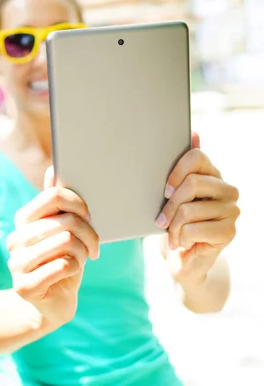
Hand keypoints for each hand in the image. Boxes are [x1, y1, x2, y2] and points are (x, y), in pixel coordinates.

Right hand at [7, 168, 99, 326]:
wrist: (53, 302)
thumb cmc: (61, 259)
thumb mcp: (62, 228)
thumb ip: (55, 202)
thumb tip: (53, 169)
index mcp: (23, 219)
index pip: (52, 196)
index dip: (77, 203)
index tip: (88, 215)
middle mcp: (16, 238)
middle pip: (65, 221)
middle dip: (88, 232)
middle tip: (94, 244)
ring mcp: (17, 263)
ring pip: (66, 242)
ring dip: (83, 252)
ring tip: (84, 258)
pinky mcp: (24, 287)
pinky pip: (64, 266)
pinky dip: (76, 267)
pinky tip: (72, 271)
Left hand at [156, 133, 239, 285]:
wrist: (182, 260)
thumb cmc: (175, 222)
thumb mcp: (172, 193)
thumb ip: (182, 166)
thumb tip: (194, 133)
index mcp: (213, 174)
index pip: (197, 157)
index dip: (176, 171)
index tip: (164, 189)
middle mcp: (227, 188)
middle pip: (193, 183)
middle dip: (170, 204)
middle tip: (161, 219)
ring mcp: (231, 210)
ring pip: (190, 209)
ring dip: (173, 226)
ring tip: (172, 234)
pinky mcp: (230, 231)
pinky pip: (193, 229)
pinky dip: (180, 238)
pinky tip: (182, 243)